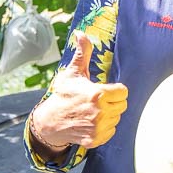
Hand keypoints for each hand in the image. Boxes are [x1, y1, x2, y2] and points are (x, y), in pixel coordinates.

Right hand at [29, 31, 128, 149]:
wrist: (49, 121)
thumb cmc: (63, 94)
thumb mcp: (72, 72)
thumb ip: (82, 52)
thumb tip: (81, 32)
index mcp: (97, 94)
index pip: (123, 91)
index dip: (116, 90)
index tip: (106, 89)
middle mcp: (100, 112)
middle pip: (123, 105)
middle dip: (113, 101)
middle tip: (100, 100)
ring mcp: (98, 128)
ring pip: (117, 118)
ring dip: (110, 114)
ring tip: (94, 110)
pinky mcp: (95, 139)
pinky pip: (111, 131)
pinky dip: (105, 127)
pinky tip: (93, 121)